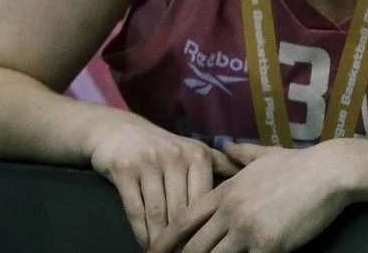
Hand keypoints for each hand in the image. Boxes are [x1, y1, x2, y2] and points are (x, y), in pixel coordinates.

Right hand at [86, 115, 234, 248]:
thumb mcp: (191, 150)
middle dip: (184, 241)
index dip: (206, 230)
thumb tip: (252, 182)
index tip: (209, 247)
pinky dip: (141, 232)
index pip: (205, 202)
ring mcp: (147, 162)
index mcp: (196, 155)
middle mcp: (173, 157)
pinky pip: (135, 209)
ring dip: (161, 241)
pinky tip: (146, 245)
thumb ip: (220, 165)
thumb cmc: (160, 146)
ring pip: (158, 213)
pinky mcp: (123, 168)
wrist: (115, 128)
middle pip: (182, 211)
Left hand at [150, 143, 358, 252]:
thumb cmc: (296, 165)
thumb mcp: (260, 156)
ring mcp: (247, 229)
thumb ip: (239, 154)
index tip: (153, 249)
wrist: (326, 172)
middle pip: (194, 243)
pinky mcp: (269, 245)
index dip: (167, 237)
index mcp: (223, 192)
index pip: (184, 219)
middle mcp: (229, 211)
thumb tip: (227, 146)